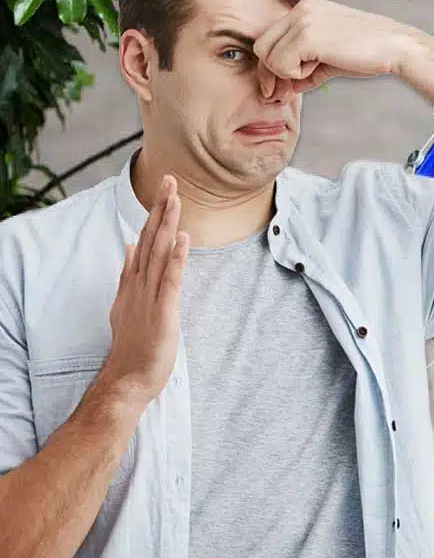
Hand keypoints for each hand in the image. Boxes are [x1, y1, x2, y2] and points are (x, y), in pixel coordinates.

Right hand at [100, 175, 189, 404]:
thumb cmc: (133, 344)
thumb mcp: (127, 304)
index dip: (154, 214)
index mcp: (133, 281)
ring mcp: (150, 296)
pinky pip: (171, 280)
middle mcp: (139, 283)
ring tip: (176, 199)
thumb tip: (129, 248)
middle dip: (161, 209)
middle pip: (151, 239)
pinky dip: (177, 258)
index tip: (163, 190)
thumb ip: (128, 275)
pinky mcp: (164, 311)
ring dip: (168, 225)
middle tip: (170, 180)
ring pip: (160, 253)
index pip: (144, 240)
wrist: (127, 378)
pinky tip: (183, 239)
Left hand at [253, 0, 408, 95]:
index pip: (271, 38)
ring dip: (288, 73)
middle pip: (262, 46)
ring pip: (268, 57)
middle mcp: (301, 9)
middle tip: (288, 88)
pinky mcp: (307, 35)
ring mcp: (302, 20)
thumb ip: (306, 66)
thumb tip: (286, 86)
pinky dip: (296, 75)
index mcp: (306, 8)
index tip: (282, 85)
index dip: (273, 65)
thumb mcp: (331, 56)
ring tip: (315, 70)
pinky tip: (319, 67)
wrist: (395, 48)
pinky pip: (282, 64)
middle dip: (272, 73)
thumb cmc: (370, 51)